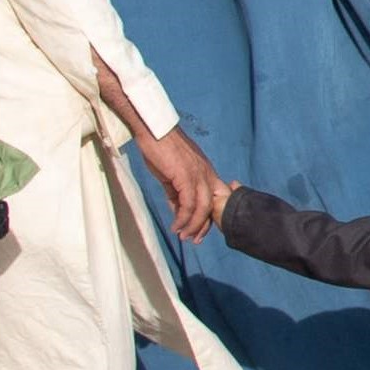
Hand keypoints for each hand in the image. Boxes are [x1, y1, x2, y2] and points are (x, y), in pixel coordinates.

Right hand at [137, 121, 227, 243]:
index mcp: (205, 172)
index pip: (215, 198)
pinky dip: (183, 218)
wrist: (154, 130)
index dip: (209, 216)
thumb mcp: (172, 174)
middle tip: (194, 239)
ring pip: (202, 208)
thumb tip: (177, 211)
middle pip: (212, 206)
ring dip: (192, 225)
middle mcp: (206, 173)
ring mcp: (198, 175)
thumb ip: (176, 192)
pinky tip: (176, 226)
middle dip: (204, 225)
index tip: (200, 230)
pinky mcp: (186, 176)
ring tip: (183, 236)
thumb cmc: (161, 149)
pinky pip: (189, 204)